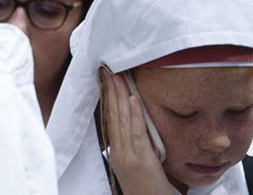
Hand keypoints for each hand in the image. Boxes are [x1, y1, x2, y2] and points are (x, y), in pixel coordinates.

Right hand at [101, 67, 171, 193]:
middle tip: (108, 70)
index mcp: (114, 153)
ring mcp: (127, 157)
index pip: (109, 120)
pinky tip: (134, 99)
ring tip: (118, 77)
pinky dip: (135, 115)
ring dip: (120, 96)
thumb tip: (131, 128)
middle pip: (112, 116)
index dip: (107, 99)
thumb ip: (130, 149)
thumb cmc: (146, 191)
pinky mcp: (141, 161)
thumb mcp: (134, 168)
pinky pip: (137, 133)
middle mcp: (117, 153)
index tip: (106, 80)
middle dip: (110, 91)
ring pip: (122, 121)